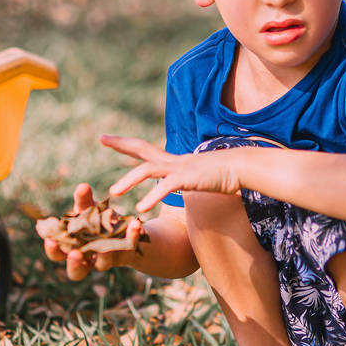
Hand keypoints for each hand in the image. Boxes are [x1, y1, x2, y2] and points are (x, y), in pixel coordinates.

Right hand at [37, 182, 145, 280]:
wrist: (125, 227)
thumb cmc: (98, 220)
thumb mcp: (88, 209)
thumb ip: (83, 200)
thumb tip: (82, 186)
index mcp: (72, 249)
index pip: (58, 255)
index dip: (53, 250)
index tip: (50, 240)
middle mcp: (87, 260)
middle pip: (76, 273)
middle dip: (74, 264)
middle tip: (75, 254)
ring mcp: (106, 261)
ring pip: (103, 265)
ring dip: (105, 255)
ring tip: (108, 245)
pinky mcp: (125, 256)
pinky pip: (128, 249)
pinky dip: (132, 236)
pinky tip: (135, 223)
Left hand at [102, 135, 241, 211]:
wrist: (243, 169)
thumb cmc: (224, 175)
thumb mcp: (199, 178)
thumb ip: (186, 180)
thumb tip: (181, 185)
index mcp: (174, 161)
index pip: (146, 149)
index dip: (126, 144)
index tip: (107, 138)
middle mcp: (174, 161)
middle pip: (142, 148)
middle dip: (122, 143)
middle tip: (102, 138)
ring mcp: (180, 168)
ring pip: (148, 169)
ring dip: (129, 180)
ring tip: (112, 193)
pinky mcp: (189, 178)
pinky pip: (166, 186)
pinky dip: (152, 196)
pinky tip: (141, 207)